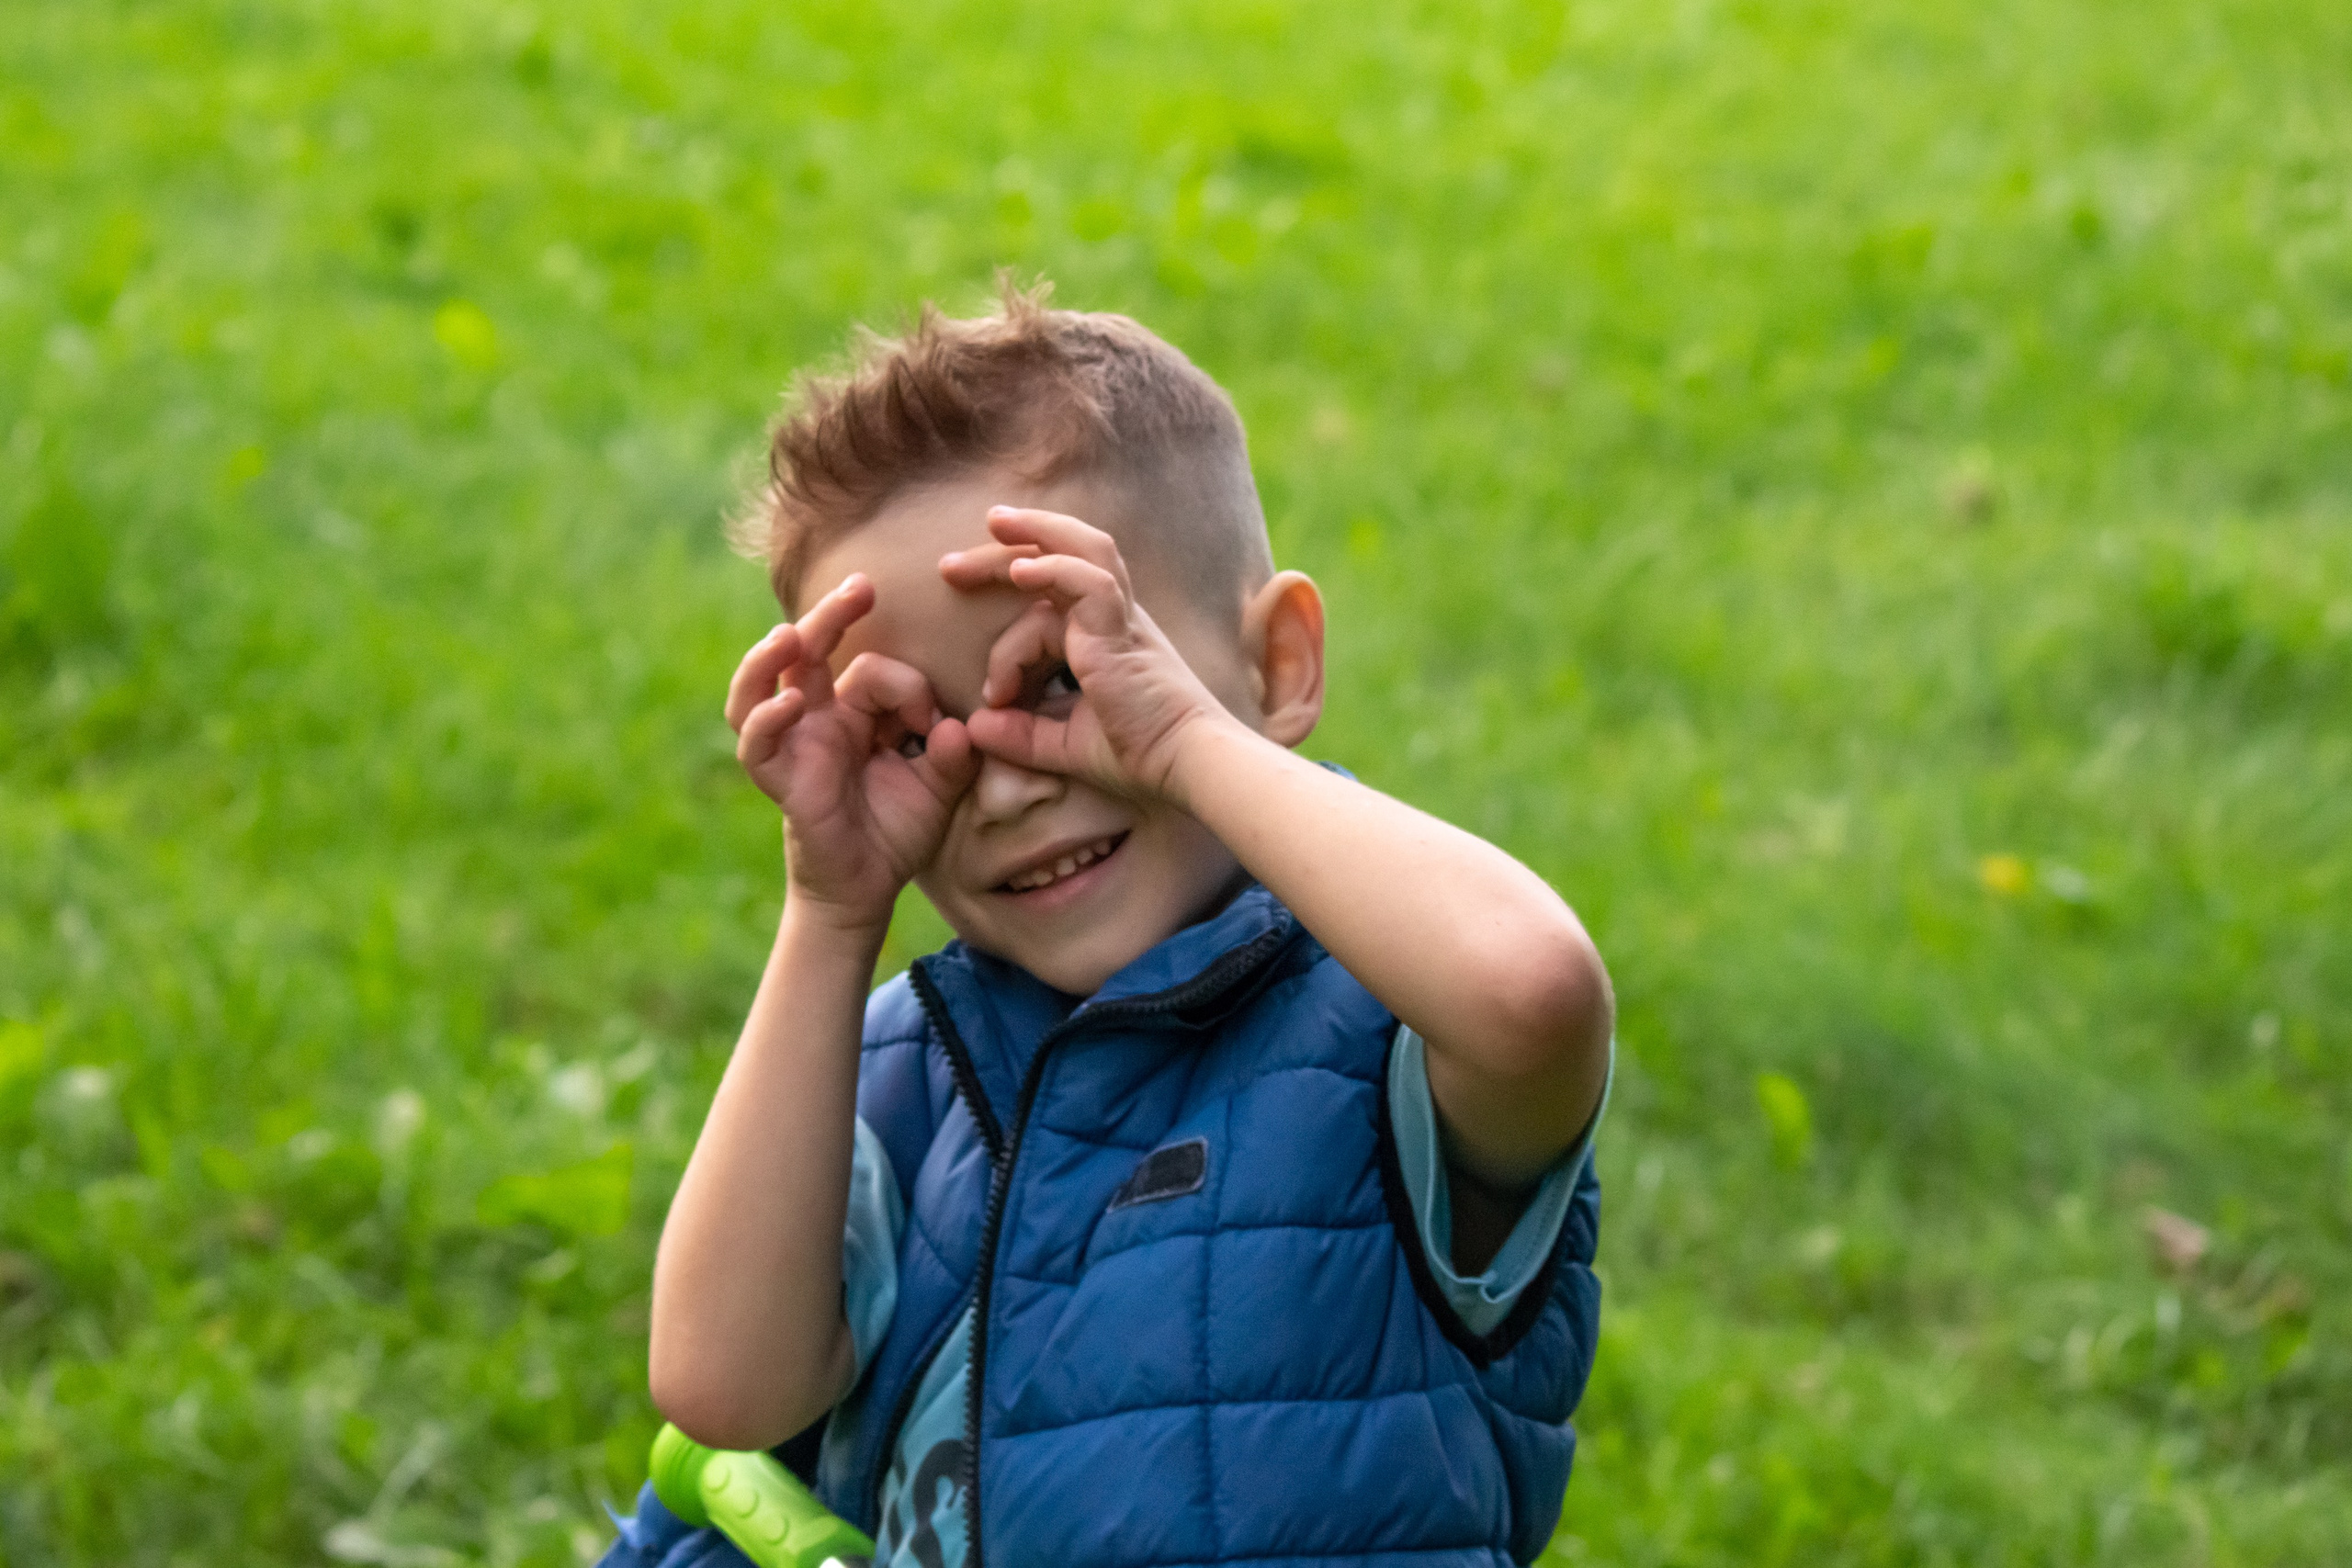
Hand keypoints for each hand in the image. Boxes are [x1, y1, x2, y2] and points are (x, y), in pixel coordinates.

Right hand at [725, 574, 978, 929]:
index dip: (909, 690)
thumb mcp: (939, 789)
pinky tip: (787, 704)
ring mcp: (792, 745)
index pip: (875, 671)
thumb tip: (961, 730)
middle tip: (862, 586)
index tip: (933, 727)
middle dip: (832, 615)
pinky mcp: (778, 779)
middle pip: (808, 652)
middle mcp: (816, 718)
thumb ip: (954, 758)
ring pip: (761, 685)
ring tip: (791, 633)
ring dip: (770, 657)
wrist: (866, 889)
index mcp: (855, 712)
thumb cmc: (896, 830)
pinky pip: (757, 743)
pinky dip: (766, 720)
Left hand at [939, 507, 1233, 802]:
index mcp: (1104, 637)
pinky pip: (1088, 581)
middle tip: (951, 564)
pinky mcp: (1121, 628)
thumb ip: (1021, 735)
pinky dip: (1053, 570)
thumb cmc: (1139, 755)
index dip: (1006, 639)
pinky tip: (1019, 572)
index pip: (1049, 605)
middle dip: (1008, 549)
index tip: (991, 695)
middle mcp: (1114, 617)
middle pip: (1062, 558)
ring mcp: (1120, 617)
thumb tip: (974, 727)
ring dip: (1037, 532)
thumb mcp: (1064, 746)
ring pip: (1083, 549)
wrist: (1182, 765)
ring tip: (993, 523)